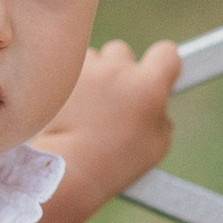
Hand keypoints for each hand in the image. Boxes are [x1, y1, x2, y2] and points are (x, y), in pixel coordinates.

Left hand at [35, 36, 180, 222]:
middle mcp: (117, 69)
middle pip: (122, 53)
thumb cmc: (111, 165)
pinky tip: (65, 108)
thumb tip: (156, 108)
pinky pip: (65, 69)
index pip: (166, 54)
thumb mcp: (154, 147)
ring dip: (91, 76)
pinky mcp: (56, 73)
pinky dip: (66, 83)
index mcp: (148, 86)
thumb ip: (159, 118)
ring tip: (83, 108)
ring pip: (91, 60)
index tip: (158, 73)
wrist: (63, 169)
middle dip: (119, 71)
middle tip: (112, 98)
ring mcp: (85, 68)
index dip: (163, 63)